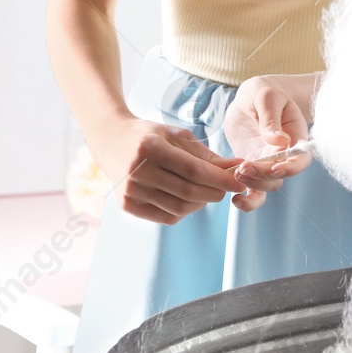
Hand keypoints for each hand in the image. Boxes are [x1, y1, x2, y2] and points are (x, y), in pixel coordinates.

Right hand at [91, 113, 244, 224]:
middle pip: (188, 192)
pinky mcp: (128, 206)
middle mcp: (138, 172)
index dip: (220, 179)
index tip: (239, 182)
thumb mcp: (177, 136)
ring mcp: (131, 191)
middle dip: (215, 192)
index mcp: (150, 148)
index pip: (193, 170)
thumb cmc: (150, 136)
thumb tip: (238, 167)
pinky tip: (190, 199)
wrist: (112, 142)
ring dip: (202, 202)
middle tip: (228, 188)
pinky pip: (166, 216)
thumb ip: (206, 154)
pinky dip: (185, 211)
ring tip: (209, 192)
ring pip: (179, 208)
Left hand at [223, 73, 315, 211]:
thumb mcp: (267, 97)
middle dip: (263, 177)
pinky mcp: (251, 168)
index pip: (300, 160)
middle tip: (244, 167)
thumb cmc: (265, 92)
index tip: (275, 167)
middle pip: (279, 177)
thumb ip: (271, 118)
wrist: (250, 98)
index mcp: (295, 137)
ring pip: (265, 187)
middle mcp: (283, 156)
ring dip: (252, 186)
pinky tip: (235, 200)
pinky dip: (246, 199)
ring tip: (236, 174)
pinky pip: (251, 189)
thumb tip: (280, 141)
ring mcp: (266, 164)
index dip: (291, 168)